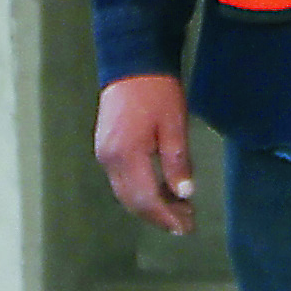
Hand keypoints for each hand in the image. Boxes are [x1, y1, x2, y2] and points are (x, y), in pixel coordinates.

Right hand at [93, 74, 197, 232]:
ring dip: (151, 205)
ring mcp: (104, 153)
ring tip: (179, 209)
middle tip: (186, 223)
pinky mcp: (106, 147)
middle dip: (159, 216)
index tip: (186, 228)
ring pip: (126, 193)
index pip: (145, 199)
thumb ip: (177, 162)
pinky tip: (162, 190)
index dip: (166, 217)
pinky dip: (142, 191)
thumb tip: (184, 194)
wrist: (131, 62)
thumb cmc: (157, 91)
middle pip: (132, 202)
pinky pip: (123, 180)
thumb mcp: (174, 125)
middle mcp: (109, 159)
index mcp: (126, 154)